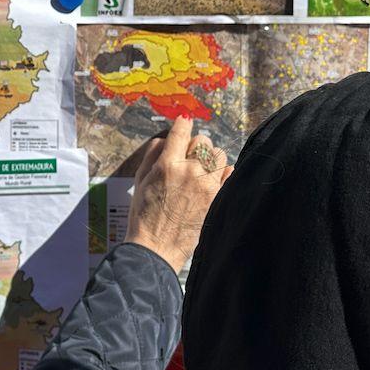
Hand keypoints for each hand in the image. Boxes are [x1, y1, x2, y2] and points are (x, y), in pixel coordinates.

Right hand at [126, 117, 231, 274]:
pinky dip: (223, 172)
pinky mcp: (217, 199)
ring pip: (219, 155)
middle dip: (196, 145)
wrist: (156, 247)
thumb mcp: (140, 180)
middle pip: (203, 141)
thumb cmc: (144, 215)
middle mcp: (189, 171)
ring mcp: (206, 185)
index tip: (184, 122)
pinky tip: (212, 179)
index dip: (183, 124)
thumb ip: (152, 155)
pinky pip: (229, 173)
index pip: (180, 132)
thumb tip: (164, 139)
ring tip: (202, 169)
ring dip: (211, 158)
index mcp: (167, 165)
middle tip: (189, 155)